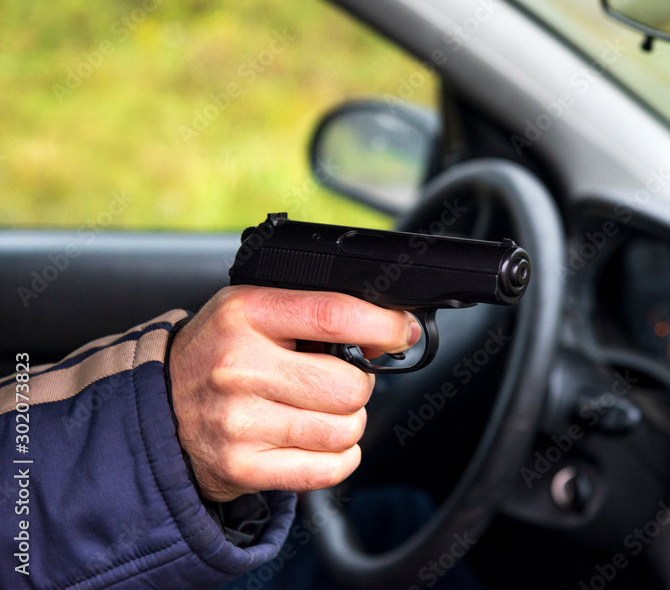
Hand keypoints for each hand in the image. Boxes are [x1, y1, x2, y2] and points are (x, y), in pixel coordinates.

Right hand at [167, 285, 419, 501]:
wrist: (158, 406)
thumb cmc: (219, 353)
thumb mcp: (255, 312)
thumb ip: (314, 315)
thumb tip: (388, 336)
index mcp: (246, 314)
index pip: (334, 315)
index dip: (381, 325)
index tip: (400, 331)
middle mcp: (239, 367)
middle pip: (349, 386)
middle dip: (357, 386)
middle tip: (336, 383)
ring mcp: (239, 422)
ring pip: (344, 430)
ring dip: (348, 424)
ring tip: (320, 412)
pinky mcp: (242, 467)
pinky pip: (328, 468)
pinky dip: (339, 458)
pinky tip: (319, 442)